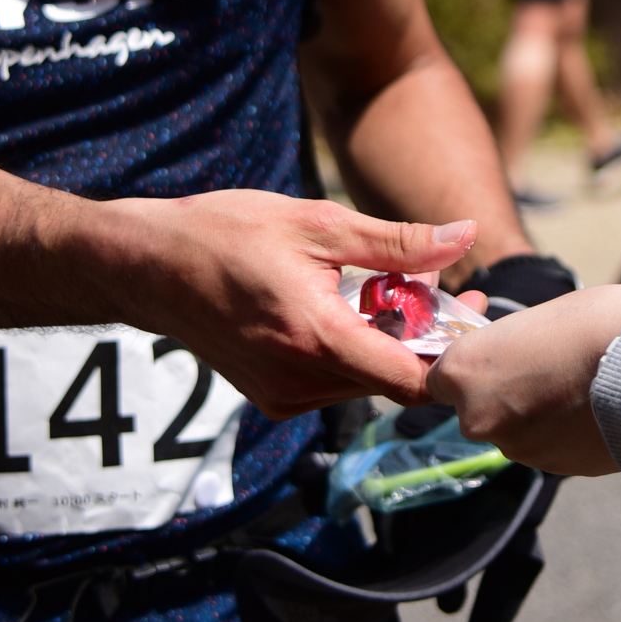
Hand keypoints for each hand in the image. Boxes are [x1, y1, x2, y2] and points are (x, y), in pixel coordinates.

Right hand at [84, 194, 478, 418]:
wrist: (147, 265)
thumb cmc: (226, 232)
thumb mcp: (319, 224)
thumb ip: (397, 242)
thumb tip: (465, 236)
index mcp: (317, 340)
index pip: (414, 381)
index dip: (455, 356)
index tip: (474, 314)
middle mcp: (300, 383)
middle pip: (395, 380)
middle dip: (428, 338)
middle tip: (447, 288)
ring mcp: (283, 396)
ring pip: (367, 382)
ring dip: (392, 342)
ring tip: (394, 290)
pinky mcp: (272, 397)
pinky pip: (336, 381)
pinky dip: (357, 350)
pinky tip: (352, 309)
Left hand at [426, 284, 620, 474]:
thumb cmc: (596, 325)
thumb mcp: (537, 319)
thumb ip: (509, 347)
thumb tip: (514, 361)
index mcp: (463, 371)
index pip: (439, 375)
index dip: (469, 360)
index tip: (495, 347)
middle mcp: (478, 418)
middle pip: (476, 404)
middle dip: (502, 387)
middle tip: (544, 359)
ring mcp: (517, 449)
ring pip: (514, 427)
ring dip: (535, 410)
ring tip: (578, 381)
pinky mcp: (554, 470)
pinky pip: (547, 446)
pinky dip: (562, 430)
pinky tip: (594, 405)